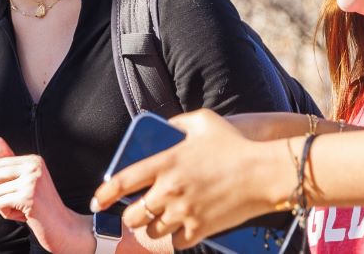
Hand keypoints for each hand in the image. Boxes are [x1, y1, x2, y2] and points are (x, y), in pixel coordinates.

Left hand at [0, 137, 91, 253]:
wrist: (63, 227)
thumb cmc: (42, 205)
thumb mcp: (26, 180)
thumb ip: (10, 161)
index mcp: (33, 160)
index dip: (3, 183)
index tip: (23, 191)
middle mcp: (33, 167)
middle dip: (1, 194)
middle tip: (22, 201)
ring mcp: (31, 181)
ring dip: (6, 207)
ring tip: (25, 208)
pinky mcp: (28, 197)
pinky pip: (0, 204)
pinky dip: (8, 214)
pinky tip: (26, 215)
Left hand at [89, 110, 288, 249]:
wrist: (265, 172)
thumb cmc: (235, 145)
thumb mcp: (203, 122)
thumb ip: (178, 123)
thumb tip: (165, 127)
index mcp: (164, 163)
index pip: (122, 182)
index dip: (105, 194)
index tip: (97, 201)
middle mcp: (168, 189)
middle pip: (133, 215)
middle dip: (131, 216)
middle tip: (138, 213)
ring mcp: (183, 211)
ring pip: (151, 232)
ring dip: (153, 228)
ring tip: (161, 221)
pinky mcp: (200, 229)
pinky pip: (176, 242)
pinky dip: (177, 239)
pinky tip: (182, 231)